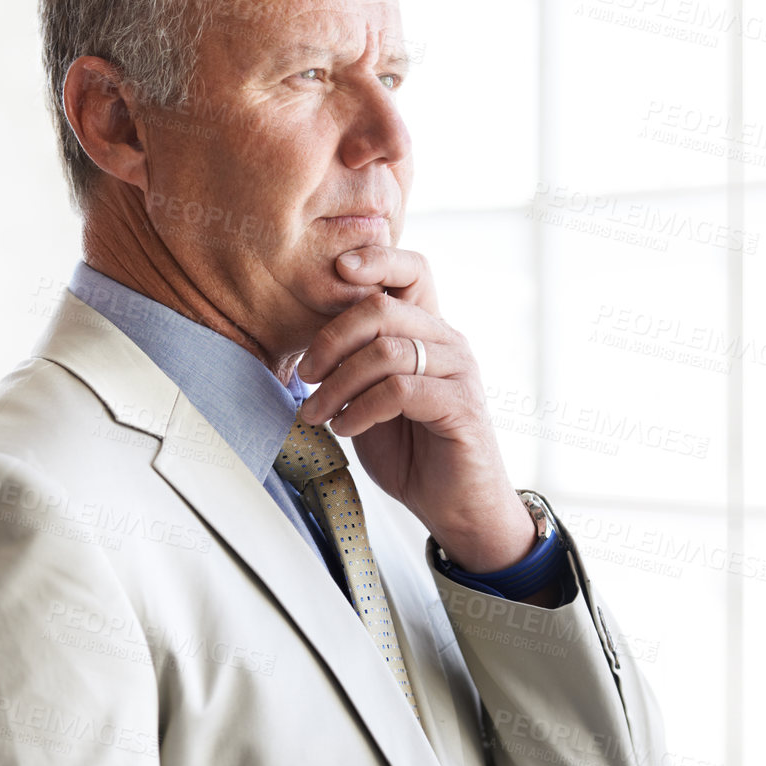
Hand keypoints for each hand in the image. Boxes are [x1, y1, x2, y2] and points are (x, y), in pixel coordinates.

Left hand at [295, 246, 536, 574]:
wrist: (456, 507)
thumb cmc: (410, 452)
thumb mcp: (370, 399)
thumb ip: (353, 365)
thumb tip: (303, 344)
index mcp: (427, 330)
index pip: (411, 269)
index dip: (375, 259)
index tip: (334, 270)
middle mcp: (448, 341)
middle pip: (382, 308)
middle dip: (330, 339)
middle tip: (305, 375)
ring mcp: (459, 371)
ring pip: (386, 350)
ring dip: (338, 384)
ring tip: (318, 413)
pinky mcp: (461, 405)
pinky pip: (400, 390)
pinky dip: (362, 409)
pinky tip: (347, 429)